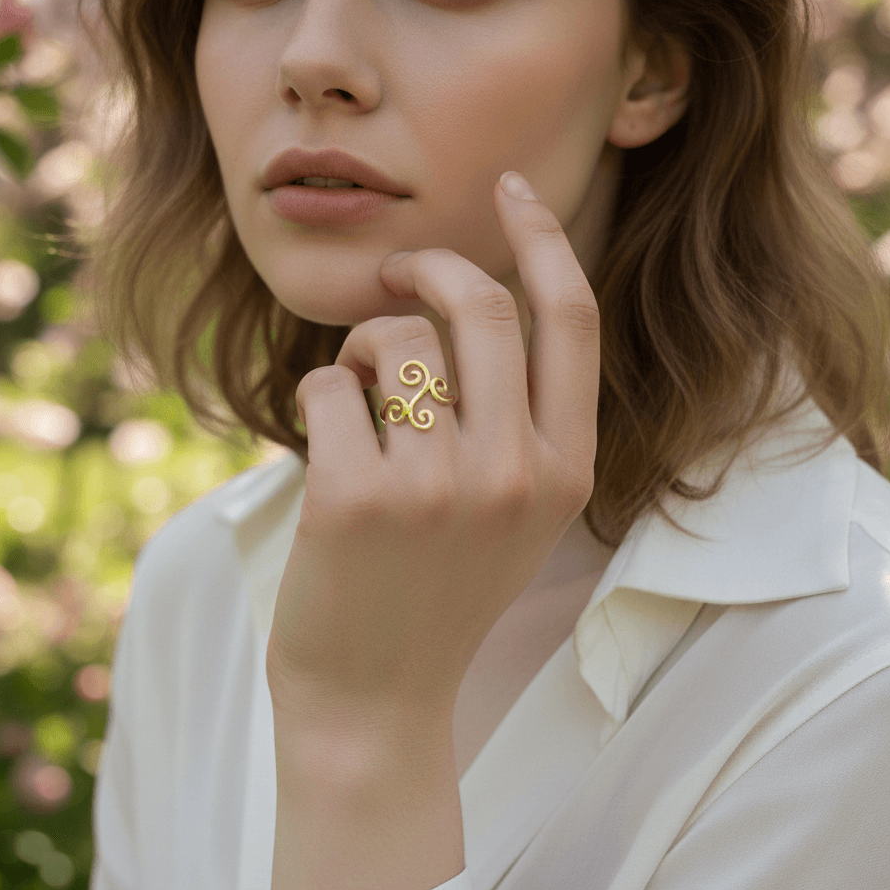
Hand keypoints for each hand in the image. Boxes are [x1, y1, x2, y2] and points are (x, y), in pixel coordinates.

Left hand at [265, 172, 599, 743]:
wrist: (375, 702)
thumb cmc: (436, 594)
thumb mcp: (514, 513)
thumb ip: (518, 418)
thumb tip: (471, 295)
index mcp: (566, 470)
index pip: (570, 319)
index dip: (541, 238)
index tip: (511, 188)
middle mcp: (515, 472)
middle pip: (478, 303)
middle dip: (425, 268)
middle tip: (392, 278)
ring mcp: (437, 486)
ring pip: (394, 338)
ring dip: (362, 352)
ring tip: (355, 409)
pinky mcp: (354, 495)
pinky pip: (329, 383)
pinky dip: (318, 397)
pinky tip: (323, 450)